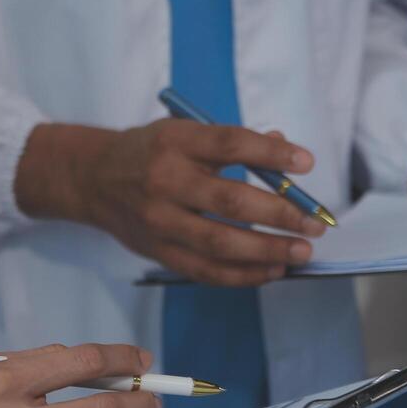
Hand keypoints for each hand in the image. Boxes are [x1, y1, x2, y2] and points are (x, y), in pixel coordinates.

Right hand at [15, 120, 327, 285]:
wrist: (93, 180)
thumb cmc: (151, 153)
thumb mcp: (185, 133)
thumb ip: (233, 144)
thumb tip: (287, 157)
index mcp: (175, 142)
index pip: (230, 145)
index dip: (272, 155)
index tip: (307, 163)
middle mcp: (165, 181)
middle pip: (231, 200)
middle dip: (280, 214)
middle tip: (313, 224)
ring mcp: (160, 221)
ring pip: (221, 243)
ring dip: (267, 251)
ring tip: (300, 252)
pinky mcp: (159, 252)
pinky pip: (206, 270)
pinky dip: (243, 274)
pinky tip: (271, 270)